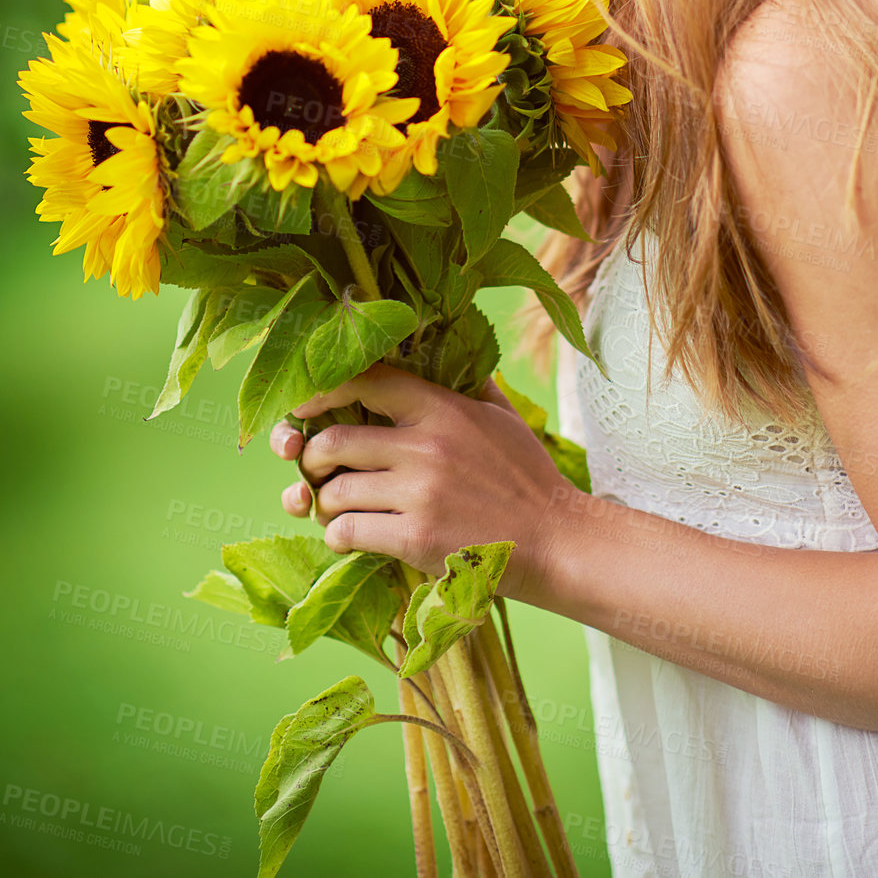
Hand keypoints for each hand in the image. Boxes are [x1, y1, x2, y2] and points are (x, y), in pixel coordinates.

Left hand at [269, 363, 572, 599]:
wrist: (555, 539)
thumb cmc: (528, 478)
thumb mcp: (503, 417)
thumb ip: (469, 386)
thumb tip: (448, 353)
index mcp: (444, 410)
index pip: (369, 381)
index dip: (326, 390)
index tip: (306, 405)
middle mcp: (426, 447)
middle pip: (336, 439)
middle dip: (313, 456)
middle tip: (317, 469)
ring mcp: (420, 493)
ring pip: (336, 491)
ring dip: (325, 503)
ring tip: (336, 509)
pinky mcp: (416, 538)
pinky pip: (349, 532)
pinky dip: (338, 536)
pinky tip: (348, 537)